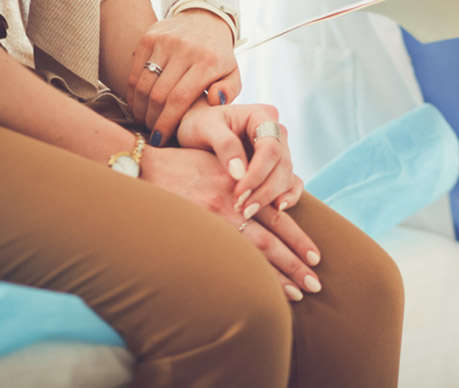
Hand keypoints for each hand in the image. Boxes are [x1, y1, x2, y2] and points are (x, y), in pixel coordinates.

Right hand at [127, 10, 239, 144]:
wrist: (204, 20)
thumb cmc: (218, 56)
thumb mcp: (233, 73)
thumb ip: (229, 91)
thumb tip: (215, 101)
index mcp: (208, 61)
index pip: (179, 99)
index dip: (166, 123)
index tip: (160, 139)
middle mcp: (185, 48)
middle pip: (158, 94)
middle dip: (152, 119)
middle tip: (153, 132)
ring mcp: (164, 41)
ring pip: (144, 84)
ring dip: (140, 108)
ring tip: (144, 120)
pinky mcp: (149, 37)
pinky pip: (135, 71)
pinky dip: (133, 92)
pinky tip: (137, 104)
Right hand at [140, 144, 319, 301]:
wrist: (141, 168)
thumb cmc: (182, 165)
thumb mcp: (219, 164)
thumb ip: (244, 181)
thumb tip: (272, 202)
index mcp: (241, 186)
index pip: (278, 217)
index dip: (299, 239)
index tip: (317, 257)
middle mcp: (231, 204)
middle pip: (271, 240)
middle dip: (295, 263)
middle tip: (315, 284)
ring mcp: (211, 221)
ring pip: (252, 254)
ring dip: (276, 276)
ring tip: (297, 294)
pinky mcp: (193, 232)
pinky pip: (224, 259)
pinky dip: (244, 276)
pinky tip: (256, 293)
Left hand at [177, 102, 303, 216]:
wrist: (195, 131)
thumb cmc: (198, 124)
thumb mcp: (204, 128)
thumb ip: (224, 145)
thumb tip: (239, 173)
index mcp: (261, 116)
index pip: (270, 147)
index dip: (258, 172)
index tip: (239, 192)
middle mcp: (275, 132)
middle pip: (282, 164)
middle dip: (265, 189)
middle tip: (243, 209)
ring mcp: (279, 150)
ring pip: (287, 176)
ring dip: (271, 197)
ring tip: (248, 212)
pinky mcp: (276, 167)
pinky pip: (291, 182)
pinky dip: (287, 196)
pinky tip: (277, 209)